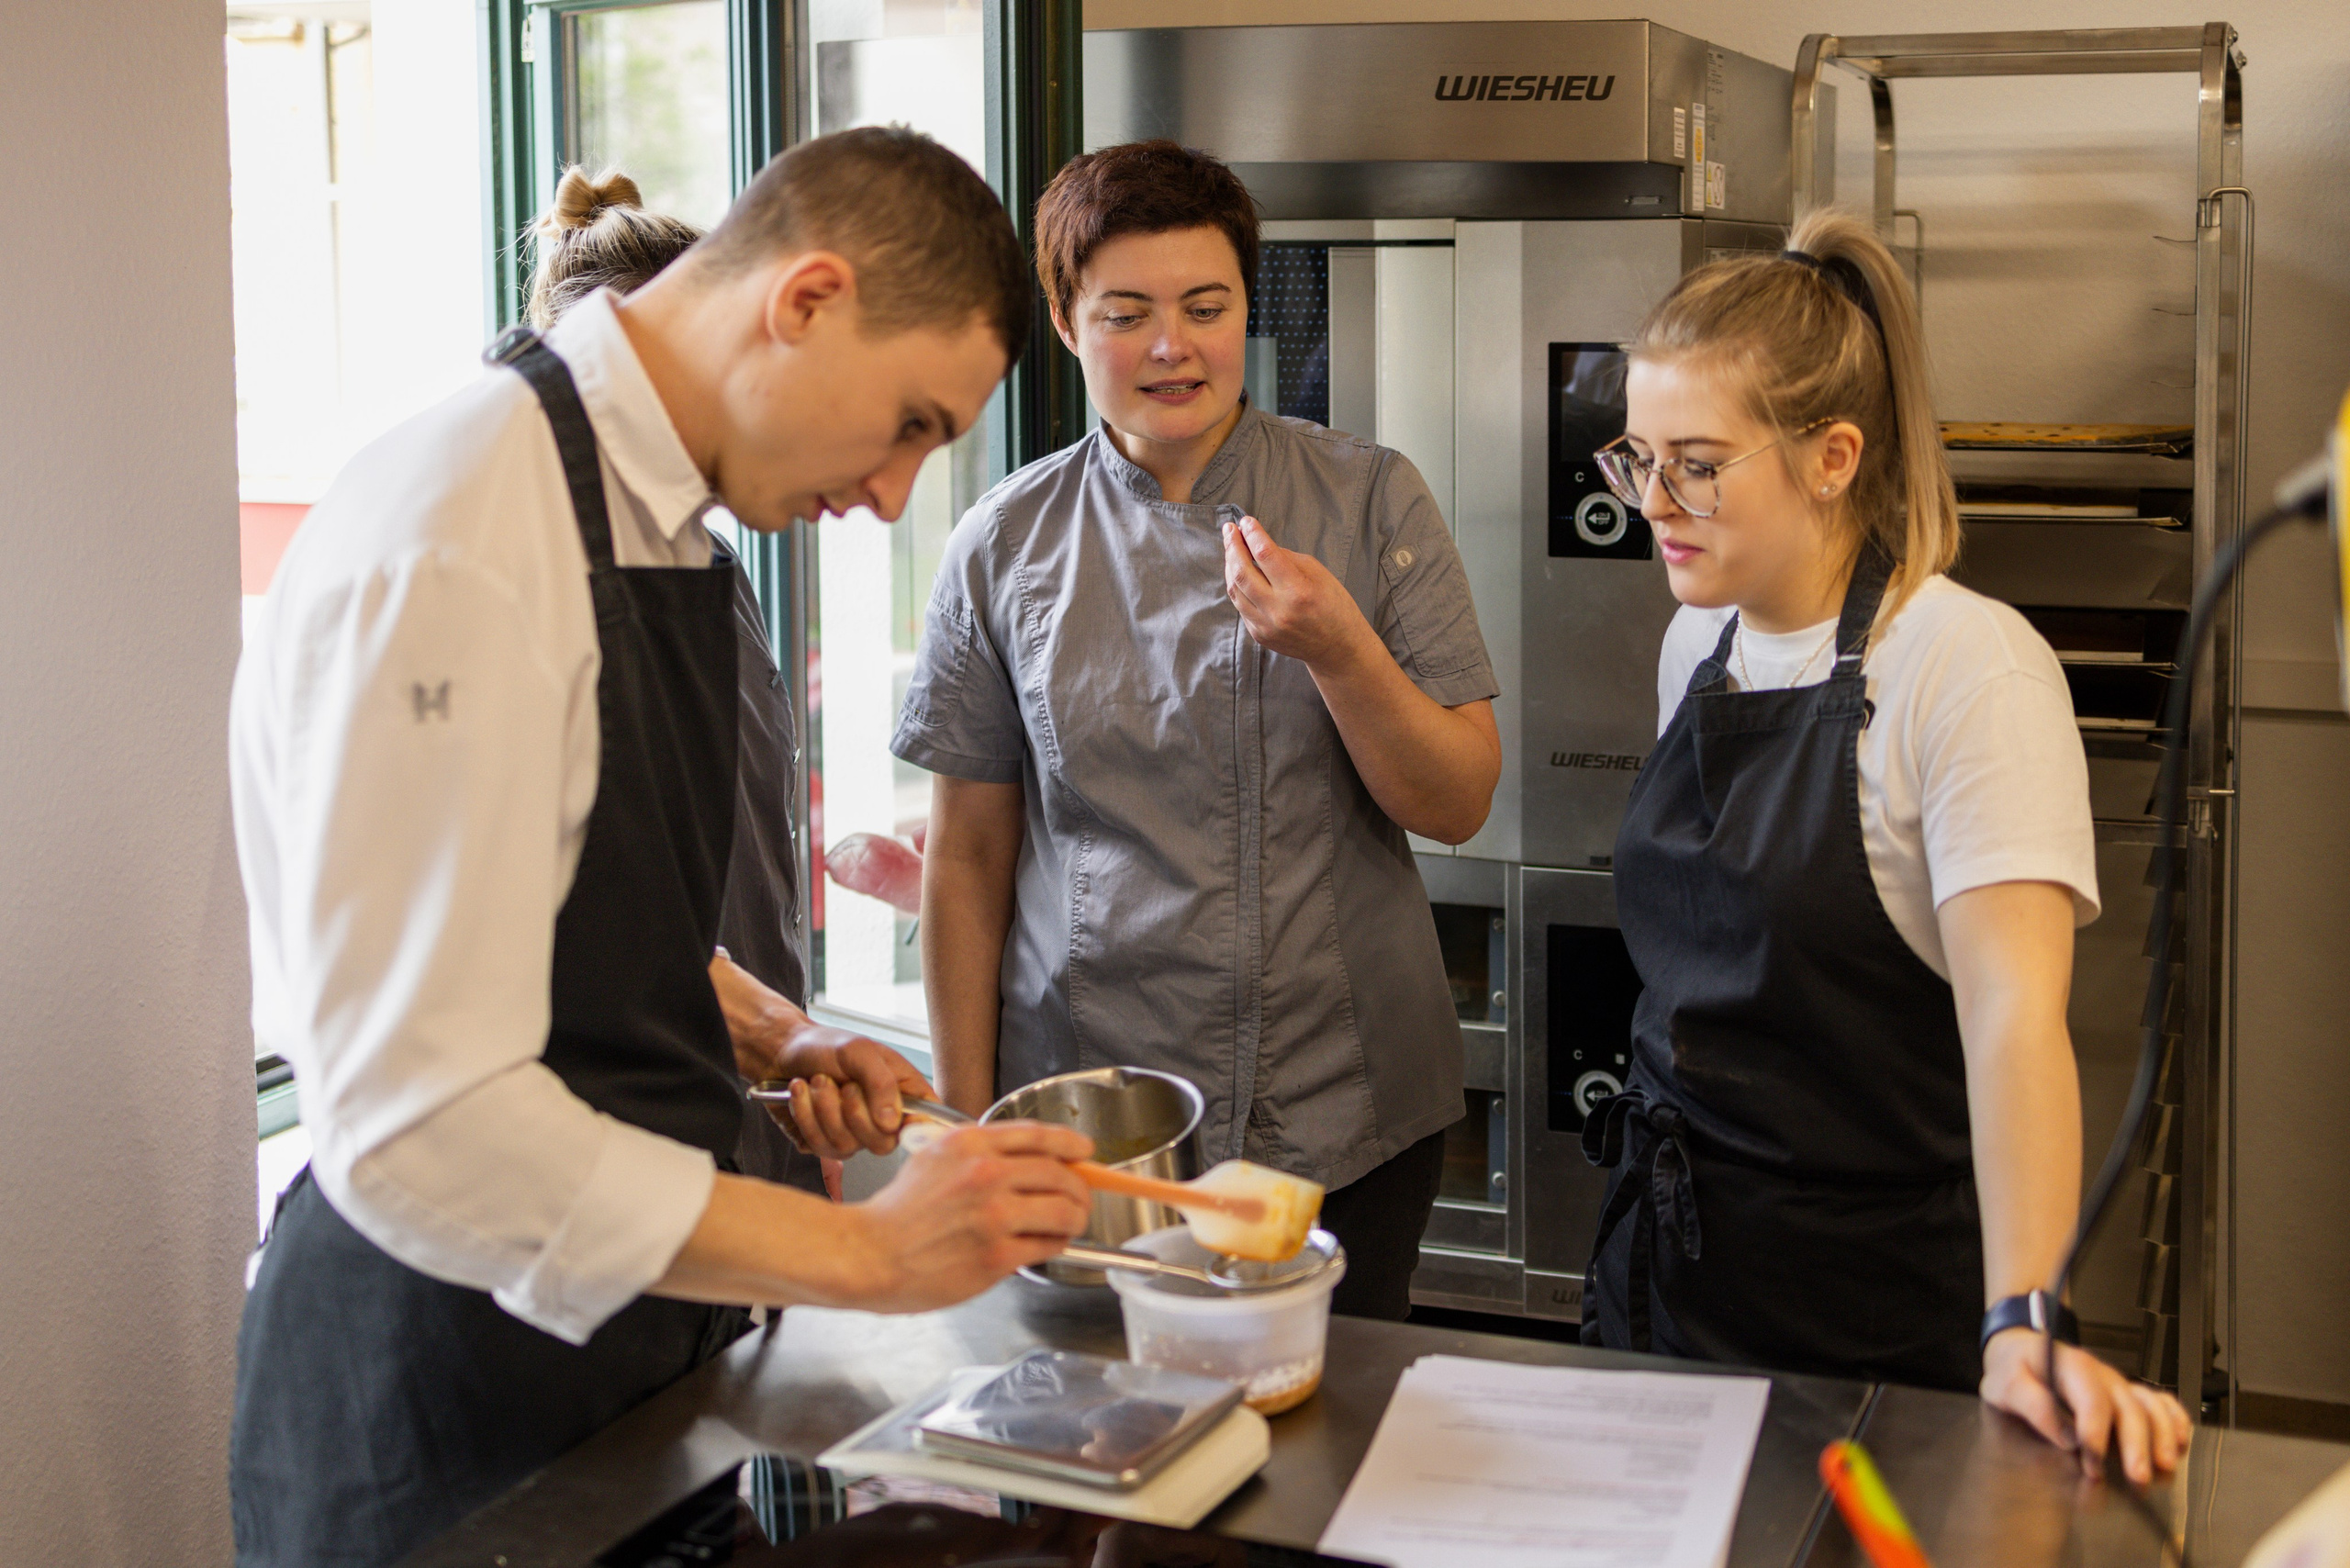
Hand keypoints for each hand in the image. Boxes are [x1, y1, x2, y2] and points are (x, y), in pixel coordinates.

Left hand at [766, 1025, 935, 1158]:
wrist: (783, 1051)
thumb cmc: (826, 1046)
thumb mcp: (859, 1051)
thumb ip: (881, 1084)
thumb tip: (892, 1122)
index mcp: (903, 1092)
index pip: (928, 1120)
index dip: (920, 1129)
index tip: (897, 1122)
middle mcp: (882, 1118)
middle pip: (884, 1143)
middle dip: (856, 1113)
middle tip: (844, 1085)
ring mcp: (854, 1135)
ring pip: (848, 1145)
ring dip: (825, 1109)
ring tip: (817, 1081)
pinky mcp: (824, 1144)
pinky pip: (819, 1146)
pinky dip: (806, 1116)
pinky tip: (802, 1093)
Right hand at [838, 1122, 1095, 1310]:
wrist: (869, 1253)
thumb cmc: (897, 1212)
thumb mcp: (933, 1156)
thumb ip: (978, 1151)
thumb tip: (1027, 1157)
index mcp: (970, 1143)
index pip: (1040, 1135)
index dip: (1071, 1144)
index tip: (1085, 1152)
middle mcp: (986, 1173)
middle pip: (1061, 1174)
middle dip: (1079, 1189)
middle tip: (1078, 1199)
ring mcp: (994, 1215)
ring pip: (1065, 1211)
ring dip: (1074, 1219)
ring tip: (1067, 1225)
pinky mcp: (997, 1254)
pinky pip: (1049, 1245)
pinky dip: (1056, 1245)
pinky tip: (1045, 1245)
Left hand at [1223, 514, 1372, 668]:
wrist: (1338, 648)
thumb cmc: (1334, 606)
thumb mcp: (1319, 574)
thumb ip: (1286, 558)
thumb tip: (1258, 544)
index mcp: (1298, 591)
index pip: (1265, 554)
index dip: (1252, 534)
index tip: (1246, 521)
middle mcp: (1278, 610)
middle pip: (1242, 572)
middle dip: (1232, 546)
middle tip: (1230, 530)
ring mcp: (1266, 625)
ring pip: (1235, 590)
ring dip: (1230, 565)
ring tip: (1232, 548)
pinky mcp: (1259, 635)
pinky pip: (1240, 605)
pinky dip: (1238, 586)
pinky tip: (1239, 572)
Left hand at [1982, 1329, 2191, 1483]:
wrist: (2020, 1348)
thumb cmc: (2013, 1367)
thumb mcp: (2005, 1383)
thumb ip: (2032, 1405)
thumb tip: (2064, 1437)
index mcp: (2071, 1367)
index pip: (2091, 1399)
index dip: (2096, 1433)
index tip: (2093, 1465)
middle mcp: (2101, 1375)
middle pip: (2128, 1407)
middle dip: (2136, 1445)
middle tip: (2138, 1478)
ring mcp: (2118, 1384)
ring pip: (2150, 1406)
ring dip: (2161, 1436)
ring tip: (2165, 1467)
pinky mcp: (2125, 1393)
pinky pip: (2159, 1401)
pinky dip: (2174, 1418)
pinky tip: (2181, 1441)